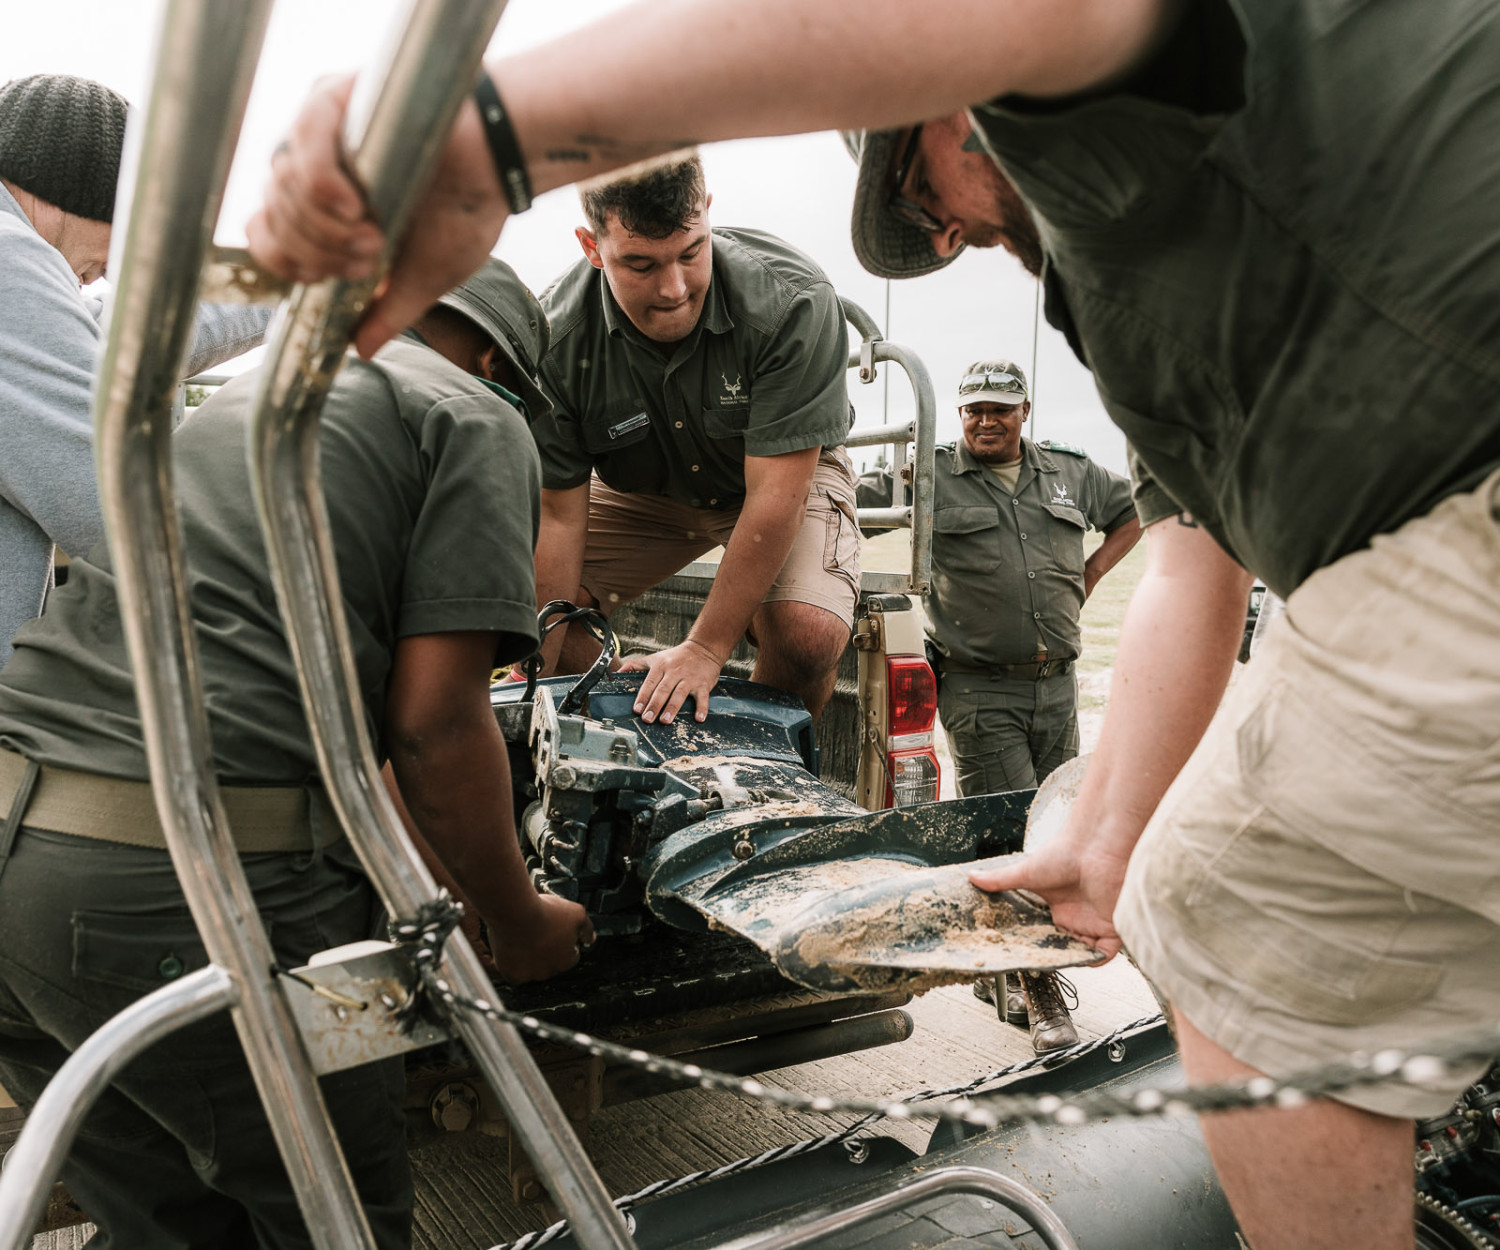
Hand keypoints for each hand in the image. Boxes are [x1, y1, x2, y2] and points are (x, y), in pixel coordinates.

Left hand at [246, 75, 510, 358]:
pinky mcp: (338, 99)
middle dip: (319, 251)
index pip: (271, 235)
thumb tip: (362, 350)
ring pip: (283, 187)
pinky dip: (320, 183)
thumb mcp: (424, 277)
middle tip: (370, 255)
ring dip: (326, 226)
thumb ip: (388, 312)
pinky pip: (303, 142)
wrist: (503, 165)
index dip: (289, 262)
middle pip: (274, 217)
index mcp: (331, 208)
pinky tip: (353, 204)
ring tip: (376, 231)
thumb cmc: (470, 210)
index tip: (328, 276)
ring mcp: (324, 132)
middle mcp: (319, 167)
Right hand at [486, 893, 594, 984]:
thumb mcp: (577, 913)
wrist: (516, 913)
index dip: (564, 943)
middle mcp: (549, 972)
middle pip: (550, 963)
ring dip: (529, 958)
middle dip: (546, 951)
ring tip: (524, 937)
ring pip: (531, 969)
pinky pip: (514, 974)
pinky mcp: (512, 974)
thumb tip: (591, 938)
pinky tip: (513, 948)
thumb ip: (587, 928)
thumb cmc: (545, 912)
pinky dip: (513, 964)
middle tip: (539, 932)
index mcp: (566, 960)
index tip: (555, 932)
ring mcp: (529, 974)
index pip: (570, 957)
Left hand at [619, 639, 724, 723]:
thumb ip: (635, 665)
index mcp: (661, 666)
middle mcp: (674, 672)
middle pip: (663, 690)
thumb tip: (617, 672)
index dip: (643, 696)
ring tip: (665, 720)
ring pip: (679, 694)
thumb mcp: (655, 657)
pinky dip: (701, 708)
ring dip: (672, 708)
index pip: (649, 683)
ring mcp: (689, 678)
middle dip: (654, 705)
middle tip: (647, 718)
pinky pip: (702, 697)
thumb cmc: (676, 656)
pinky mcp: (703, 684)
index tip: (637, 709)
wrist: (703, 648)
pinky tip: (698, 718)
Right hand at [969, 828, 1133, 959]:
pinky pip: (1108, 950)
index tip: (1030, 954)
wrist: (1092, 847)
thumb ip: (1000, 880)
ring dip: (1078, 959)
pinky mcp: (1111, 923)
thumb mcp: (1026, 872)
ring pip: (1087, 951)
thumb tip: (971, 876)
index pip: (1051, 935)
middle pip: (1069, 947)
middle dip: (1059, 957)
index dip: (1043, 946)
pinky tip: (1086, 958)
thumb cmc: (1063, 853)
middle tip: (1044, 964)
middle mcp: (1076, 916)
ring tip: (1062, 962)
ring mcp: (1094, 920)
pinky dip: (1100, 959)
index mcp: (1058, 907)